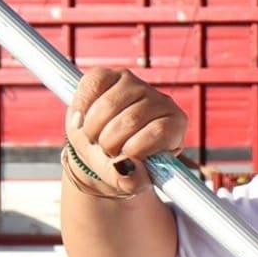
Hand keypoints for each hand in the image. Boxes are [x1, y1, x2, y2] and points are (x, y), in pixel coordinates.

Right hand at [67, 68, 186, 195]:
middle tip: (104, 151)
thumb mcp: (129, 181)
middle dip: (108, 143)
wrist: (103, 151)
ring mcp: (136, 84)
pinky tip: (83, 119)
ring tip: (93, 138)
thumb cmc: (123, 165)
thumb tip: (125, 167)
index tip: (121, 161)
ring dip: (92, 128)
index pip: (159, 132)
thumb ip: (130, 180)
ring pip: (109, 105)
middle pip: (131, 120)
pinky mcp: (110, 75)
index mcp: (175, 124)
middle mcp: (160, 100)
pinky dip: (82, 106)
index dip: (133, 150)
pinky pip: (93, 84)